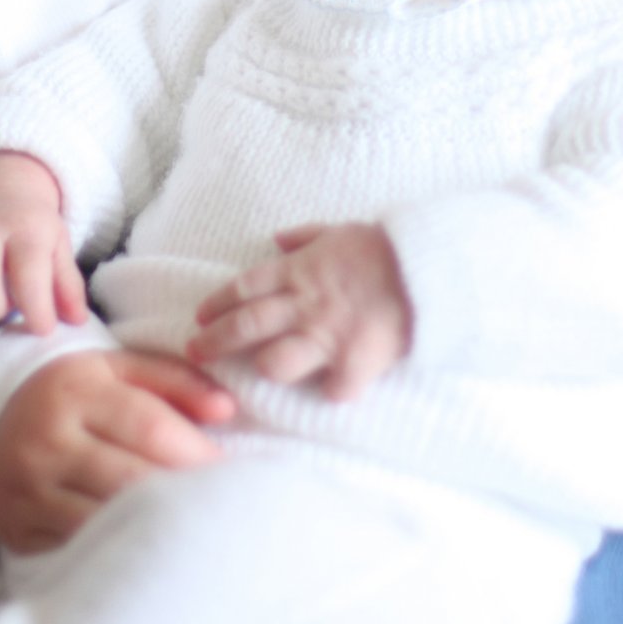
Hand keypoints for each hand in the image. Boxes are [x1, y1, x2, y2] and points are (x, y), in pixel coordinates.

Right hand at [0, 349, 236, 552]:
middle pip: (130, 479)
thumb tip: (226, 410)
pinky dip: (113, 550)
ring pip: (103, 519)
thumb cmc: (70, 394)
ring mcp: (27, 488)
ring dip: (152, 528)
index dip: (196, 452)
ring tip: (188, 531)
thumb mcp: (115, 369)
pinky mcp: (16, 526)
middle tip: (219, 507)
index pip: (148, 426)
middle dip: (182, 495)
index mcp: (76, 391)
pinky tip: (144, 549)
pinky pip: (74, 546)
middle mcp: (47, 440)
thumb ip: (175, 380)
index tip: (229, 469)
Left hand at [189, 222, 411, 400]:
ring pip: (275, 363)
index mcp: (299, 272)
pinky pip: (332, 390)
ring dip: (267, 368)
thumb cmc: (384, 248)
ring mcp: (327, 337)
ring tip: (262, 372)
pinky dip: (331, 393)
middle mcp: (304, 305)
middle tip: (195, 352)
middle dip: (214, 342)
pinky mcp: (354, 363)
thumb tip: (277, 240)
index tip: (200, 317)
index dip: (218, 303)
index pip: (243, 288)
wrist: (427, 268)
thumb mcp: (340, 230)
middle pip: (246, 326)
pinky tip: (331, 391)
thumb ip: (306, 237)